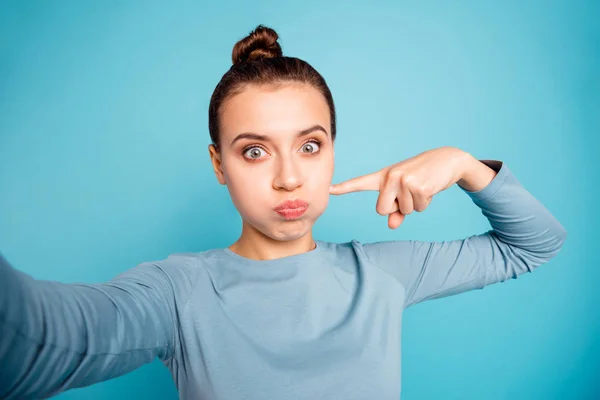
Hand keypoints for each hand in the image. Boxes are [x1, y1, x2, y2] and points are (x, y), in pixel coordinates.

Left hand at [329, 147, 475, 228]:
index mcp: (383, 176)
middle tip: (410, 192)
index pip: (359, 183)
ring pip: (404, 211)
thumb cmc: (421, 178)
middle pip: (382, 210)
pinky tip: (429, 187)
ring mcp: (403, 180)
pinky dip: (426, 203)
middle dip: (397, 208)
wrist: (446, 160)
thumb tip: (391, 225)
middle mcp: (389, 176)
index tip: (329, 190)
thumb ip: (396, 211)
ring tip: (421, 187)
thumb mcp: (405, 194)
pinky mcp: (418, 185)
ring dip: (415, 204)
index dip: (343, 188)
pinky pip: (418, 208)